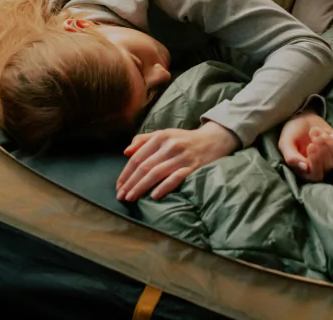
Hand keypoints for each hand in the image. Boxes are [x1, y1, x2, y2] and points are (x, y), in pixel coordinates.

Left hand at [117, 122, 239, 201]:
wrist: (214, 139)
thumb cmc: (184, 139)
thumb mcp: (164, 134)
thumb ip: (144, 140)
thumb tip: (126, 152)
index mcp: (161, 137)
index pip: (138, 157)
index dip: (126, 172)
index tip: (118, 186)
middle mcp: (170, 146)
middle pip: (144, 166)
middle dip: (130, 183)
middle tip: (121, 196)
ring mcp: (182, 157)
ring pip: (156, 173)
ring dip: (141, 187)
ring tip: (131, 198)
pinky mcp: (193, 167)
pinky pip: (175, 178)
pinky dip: (163, 187)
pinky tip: (153, 196)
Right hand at [278, 111, 332, 181]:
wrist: (302, 119)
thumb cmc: (292, 133)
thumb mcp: (285, 143)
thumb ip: (291, 157)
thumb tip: (305, 168)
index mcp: (305, 171)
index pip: (316, 176)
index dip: (316, 161)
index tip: (311, 145)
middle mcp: (319, 169)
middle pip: (328, 166)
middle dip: (322, 146)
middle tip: (312, 131)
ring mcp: (331, 161)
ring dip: (329, 141)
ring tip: (318, 131)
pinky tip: (328, 133)